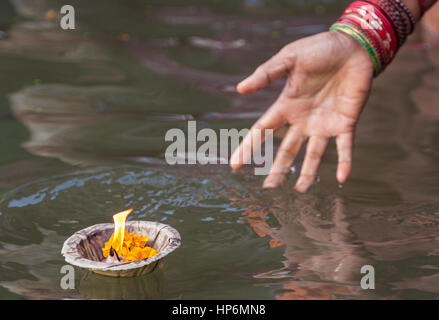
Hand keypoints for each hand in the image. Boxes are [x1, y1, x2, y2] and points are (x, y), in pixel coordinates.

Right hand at [230, 30, 373, 191]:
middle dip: (278, 169)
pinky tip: (342, 178)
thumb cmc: (318, 49)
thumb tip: (240, 89)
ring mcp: (324, 123)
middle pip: (287, 149)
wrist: (351, 46)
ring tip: (300, 190)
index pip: (262, 131)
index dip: (248, 148)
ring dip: (308, 173)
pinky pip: (345, 147)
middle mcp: (302, 120)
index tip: (235, 166)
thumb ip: (267, 74)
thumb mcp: (289, 58)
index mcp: (286, 105)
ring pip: (314, 154)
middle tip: (270, 188)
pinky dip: (345, 162)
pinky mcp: (345, 122)